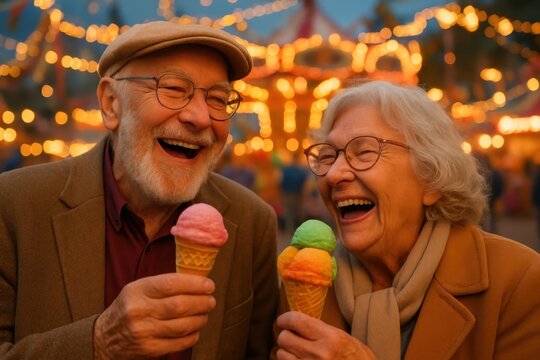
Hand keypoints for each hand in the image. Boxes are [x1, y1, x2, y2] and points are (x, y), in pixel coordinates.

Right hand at [93, 273, 215, 358]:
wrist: (105, 337)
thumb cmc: (129, 308)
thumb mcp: (138, 289)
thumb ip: (163, 284)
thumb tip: (197, 281)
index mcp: (137, 291)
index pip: (171, 284)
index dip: (194, 284)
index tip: (208, 285)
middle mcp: (139, 311)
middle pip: (180, 305)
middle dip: (202, 302)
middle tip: (211, 300)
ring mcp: (144, 332)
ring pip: (183, 325)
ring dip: (200, 318)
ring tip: (205, 313)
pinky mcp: (149, 349)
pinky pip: (180, 342)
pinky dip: (193, 335)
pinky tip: (195, 329)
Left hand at [276, 311, 376, 359]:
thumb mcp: (345, 339)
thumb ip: (322, 330)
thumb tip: (298, 322)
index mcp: (331, 338)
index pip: (296, 320)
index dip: (285, 319)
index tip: (284, 321)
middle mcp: (319, 354)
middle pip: (284, 338)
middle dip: (286, 337)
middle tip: (292, 338)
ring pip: (281, 355)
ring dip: (286, 353)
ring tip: (296, 353)